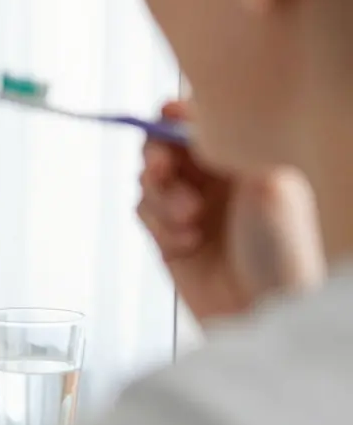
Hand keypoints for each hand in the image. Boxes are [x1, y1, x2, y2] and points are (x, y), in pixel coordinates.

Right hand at [137, 101, 324, 321]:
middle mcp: (215, 182)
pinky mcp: (170, 237)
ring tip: (188, 219)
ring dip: (161, 198)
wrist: (264, 313)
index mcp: (242, 161)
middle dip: (158, 157)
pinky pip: (143, 214)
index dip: (177, 118)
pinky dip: (158, 225)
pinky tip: (186, 241)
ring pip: (148, 181)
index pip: (198, 124)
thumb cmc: (282, 255)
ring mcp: (191, 208)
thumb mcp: (267, 183)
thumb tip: (189, 112)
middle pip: (164, 147)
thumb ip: (227, 143)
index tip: (166, 120)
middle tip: (162, 169)